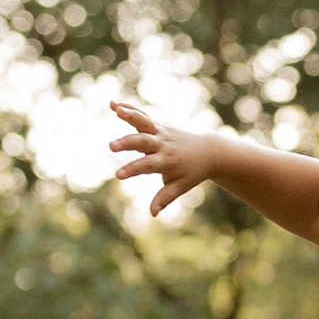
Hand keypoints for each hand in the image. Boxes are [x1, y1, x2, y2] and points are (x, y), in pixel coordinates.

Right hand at [111, 98, 221, 217]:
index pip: (147, 165)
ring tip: (115, 109)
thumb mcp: (180, 186)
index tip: (117, 175)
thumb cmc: (192, 172)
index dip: (132, 170)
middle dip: (127, 143)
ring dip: (130, 115)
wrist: (208, 152)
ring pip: (144, 122)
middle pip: (143, 141)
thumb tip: (152, 213)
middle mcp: (163, 145)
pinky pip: (143, 117)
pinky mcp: (158, 126)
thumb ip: (165, 198)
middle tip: (111, 146)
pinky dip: (130, 109)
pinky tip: (113, 104)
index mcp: (167, 161)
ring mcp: (160, 133)